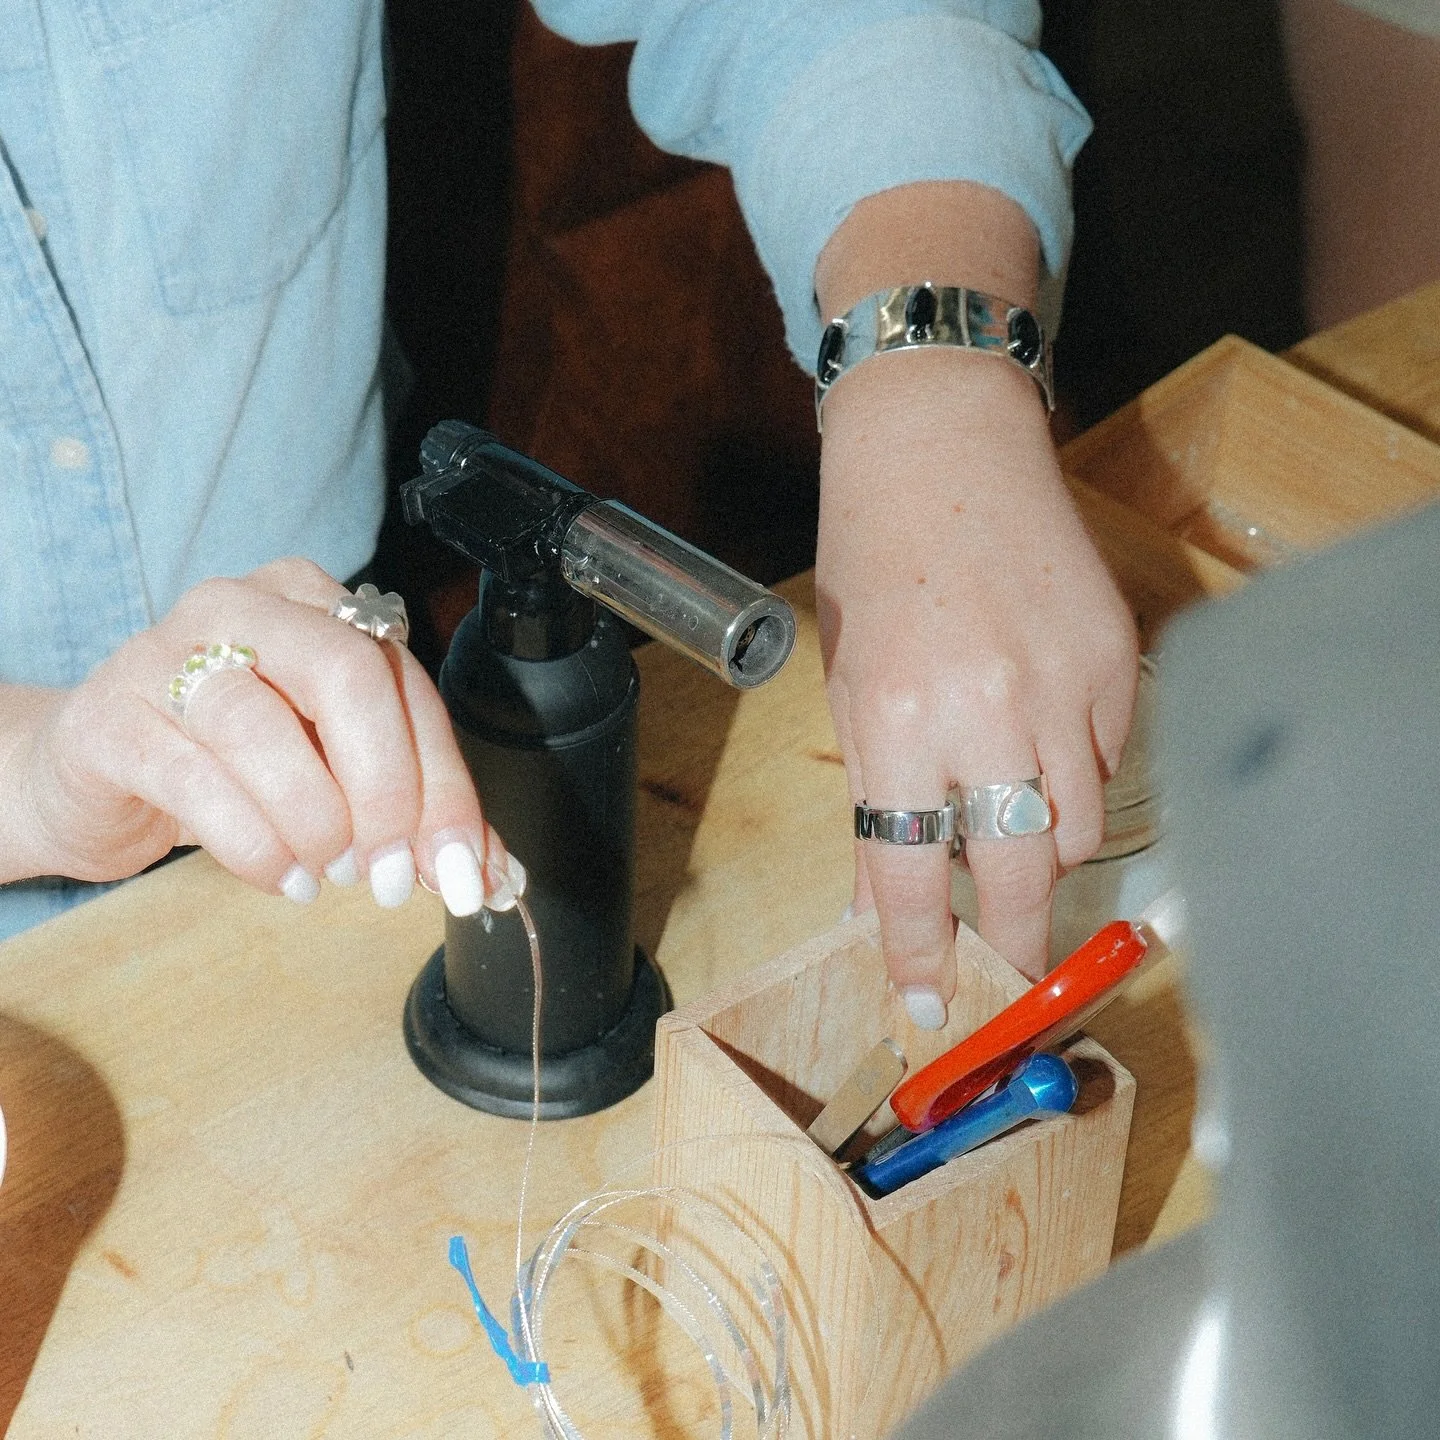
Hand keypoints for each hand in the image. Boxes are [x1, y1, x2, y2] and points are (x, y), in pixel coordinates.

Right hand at [0, 559, 518, 915]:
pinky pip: (196, 780)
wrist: (95, 773)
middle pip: (347, 677)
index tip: (464, 867)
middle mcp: (244, 608)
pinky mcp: (111, 718)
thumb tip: (494, 874)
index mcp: (316, 603)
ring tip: (329, 873)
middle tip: (393, 872)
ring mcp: (166, 653)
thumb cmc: (231, 761)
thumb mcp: (332, 770)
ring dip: (316, 820)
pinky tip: (282, 877)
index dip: (446, 783)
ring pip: (264, 728)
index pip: (406, 683)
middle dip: (387, 789)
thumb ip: (416, 812)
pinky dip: (255, 844)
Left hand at [817, 350, 1137, 1002]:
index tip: (928, 1003)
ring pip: (1080, 826)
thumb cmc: (872, 561)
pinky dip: (1076, 774)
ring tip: (1013, 824)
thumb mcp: (848, 685)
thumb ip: (872, 798)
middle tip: (1010, 966)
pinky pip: (1110, 758)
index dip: (919, 954)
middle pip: (1024, 874)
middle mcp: (990, 710)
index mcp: (899, 719)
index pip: (913, 875)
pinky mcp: (1120, 657)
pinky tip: (1041, 737)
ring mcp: (1066, 684)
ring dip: (1045, 850)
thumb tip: (876, 900)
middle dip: (1016, 940)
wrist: (942, 445)